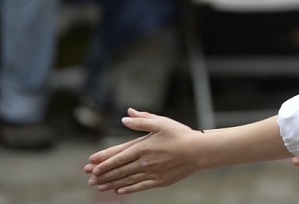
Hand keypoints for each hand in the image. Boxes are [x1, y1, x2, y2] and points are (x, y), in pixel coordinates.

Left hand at [84, 108, 203, 194]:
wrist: (199, 151)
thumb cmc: (180, 134)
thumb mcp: (161, 123)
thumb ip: (142, 121)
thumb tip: (125, 117)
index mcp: (144, 146)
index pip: (119, 155)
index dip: (104, 160)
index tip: (91, 165)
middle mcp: (145, 161)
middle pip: (120, 169)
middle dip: (103, 174)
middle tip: (90, 178)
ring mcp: (152, 172)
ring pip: (127, 179)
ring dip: (111, 183)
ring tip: (99, 187)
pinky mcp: (159, 180)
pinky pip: (140, 186)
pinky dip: (129, 189)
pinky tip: (120, 191)